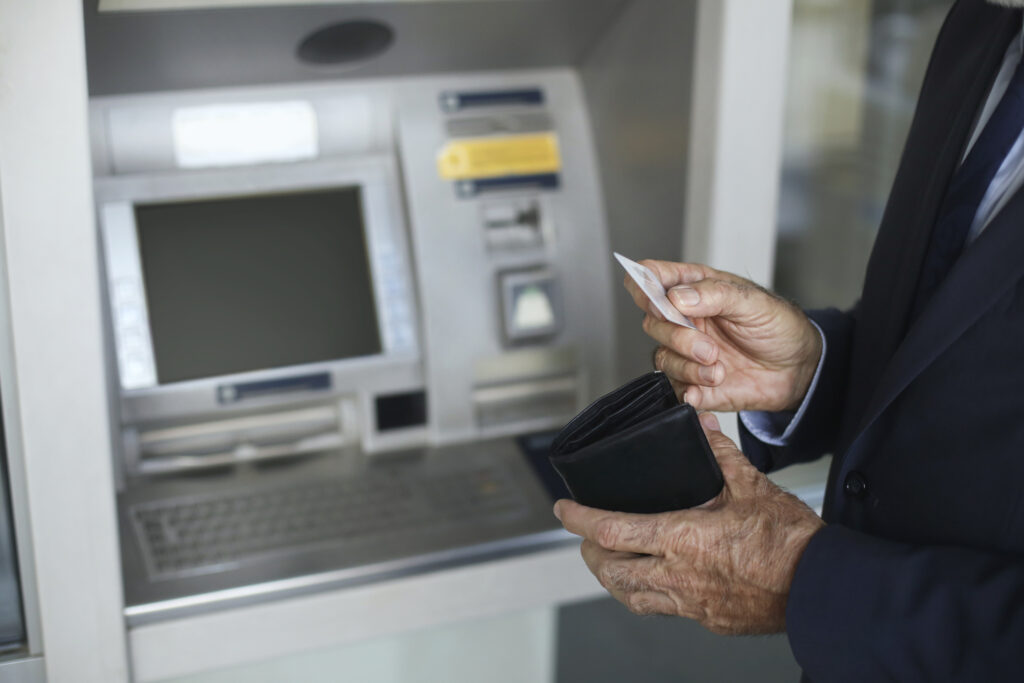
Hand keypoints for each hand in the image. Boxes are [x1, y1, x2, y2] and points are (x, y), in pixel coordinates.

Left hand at [553, 413, 823, 634]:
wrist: (822, 587)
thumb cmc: (790, 540)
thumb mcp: (751, 486)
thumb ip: (719, 454)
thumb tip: (702, 424)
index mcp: (682, 538)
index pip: (611, 530)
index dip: (579, 519)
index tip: (563, 508)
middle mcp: (678, 575)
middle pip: (610, 570)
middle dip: (590, 552)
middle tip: (584, 535)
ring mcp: (691, 603)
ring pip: (630, 596)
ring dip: (612, 577)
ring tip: (608, 559)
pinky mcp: (707, 619)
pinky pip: (662, 609)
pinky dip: (644, 593)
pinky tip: (651, 581)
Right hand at [626, 260, 820, 411]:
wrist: (798, 369)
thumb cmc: (778, 327)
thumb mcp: (754, 302)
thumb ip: (715, 294)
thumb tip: (676, 297)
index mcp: (695, 290)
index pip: (651, 278)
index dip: (644, 286)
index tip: (659, 302)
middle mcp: (685, 320)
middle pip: (652, 322)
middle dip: (677, 337)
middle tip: (709, 348)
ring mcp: (687, 351)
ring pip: (662, 358)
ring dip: (688, 367)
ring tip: (719, 370)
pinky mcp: (693, 381)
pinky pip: (674, 388)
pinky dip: (689, 390)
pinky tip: (711, 386)